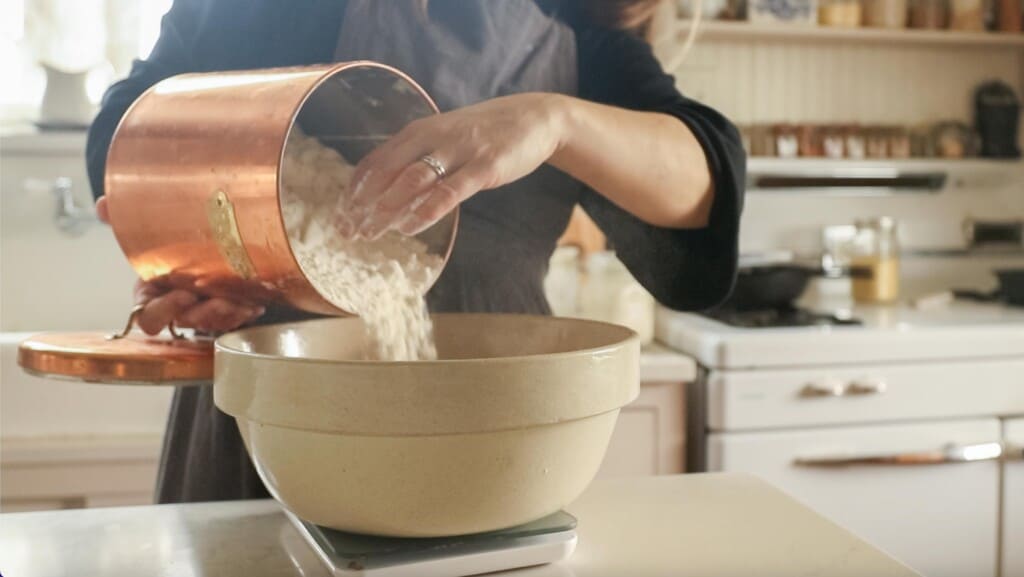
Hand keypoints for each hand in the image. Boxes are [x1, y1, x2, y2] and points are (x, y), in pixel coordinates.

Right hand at [95, 197, 264, 334]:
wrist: (197, 240)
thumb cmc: (165, 243)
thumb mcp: (144, 230)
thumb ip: (122, 217)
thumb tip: (102, 204)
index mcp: (152, 293)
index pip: (148, 317)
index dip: (164, 311)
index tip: (182, 293)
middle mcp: (178, 306)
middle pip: (186, 322)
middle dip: (202, 316)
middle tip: (216, 300)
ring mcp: (203, 310)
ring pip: (213, 323)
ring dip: (227, 315)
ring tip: (241, 302)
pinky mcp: (227, 308)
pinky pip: (235, 319)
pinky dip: (246, 311)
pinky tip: (255, 303)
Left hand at [339, 93, 567, 239]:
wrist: (534, 118)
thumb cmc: (484, 133)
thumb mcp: (444, 137)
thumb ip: (417, 158)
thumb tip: (384, 189)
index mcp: (419, 131)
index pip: (376, 160)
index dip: (354, 189)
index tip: (339, 214)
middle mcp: (433, 137)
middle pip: (386, 172)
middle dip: (363, 204)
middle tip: (348, 231)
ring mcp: (459, 152)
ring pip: (412, 182)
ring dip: (386, 209)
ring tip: (370, 233)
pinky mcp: (484, 167)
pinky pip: (448, 192)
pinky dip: (424, 211)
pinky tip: (408, 227)